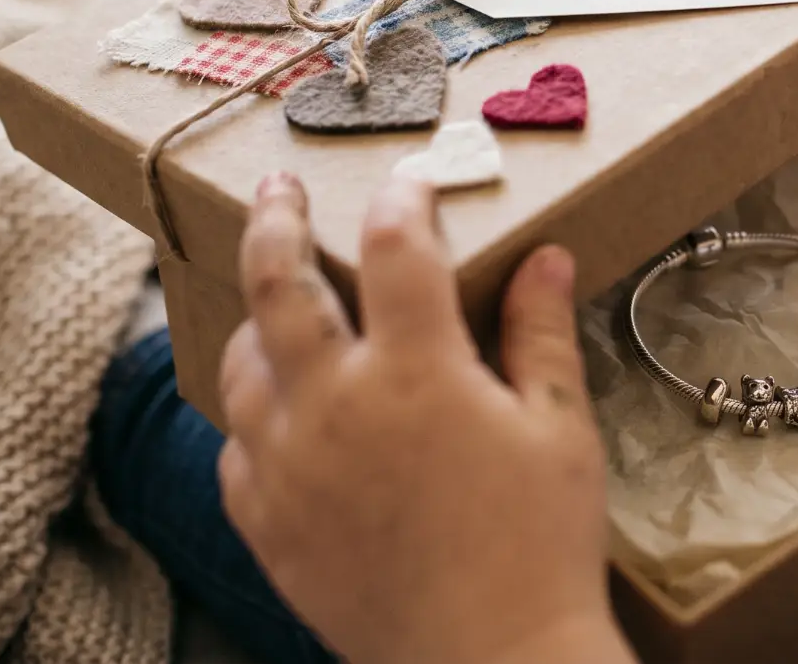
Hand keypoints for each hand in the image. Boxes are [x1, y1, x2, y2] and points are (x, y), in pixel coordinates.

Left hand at [217, 173, 631, 663]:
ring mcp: (287, 464)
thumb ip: (541, 332)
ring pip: (241, 362)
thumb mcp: (561, 428)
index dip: (403, 199)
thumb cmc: (540, 546)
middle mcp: (333, 403)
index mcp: (416, 369)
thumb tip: (543, 254)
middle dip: (274, 219)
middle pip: (276, 280)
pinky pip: (236, 446)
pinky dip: (254, 415)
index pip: (396, 246)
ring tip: (276, 306)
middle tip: (275, 187)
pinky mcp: (266, 522)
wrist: (491, 661)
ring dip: (256, 319)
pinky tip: (281, 413)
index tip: (411, 182)